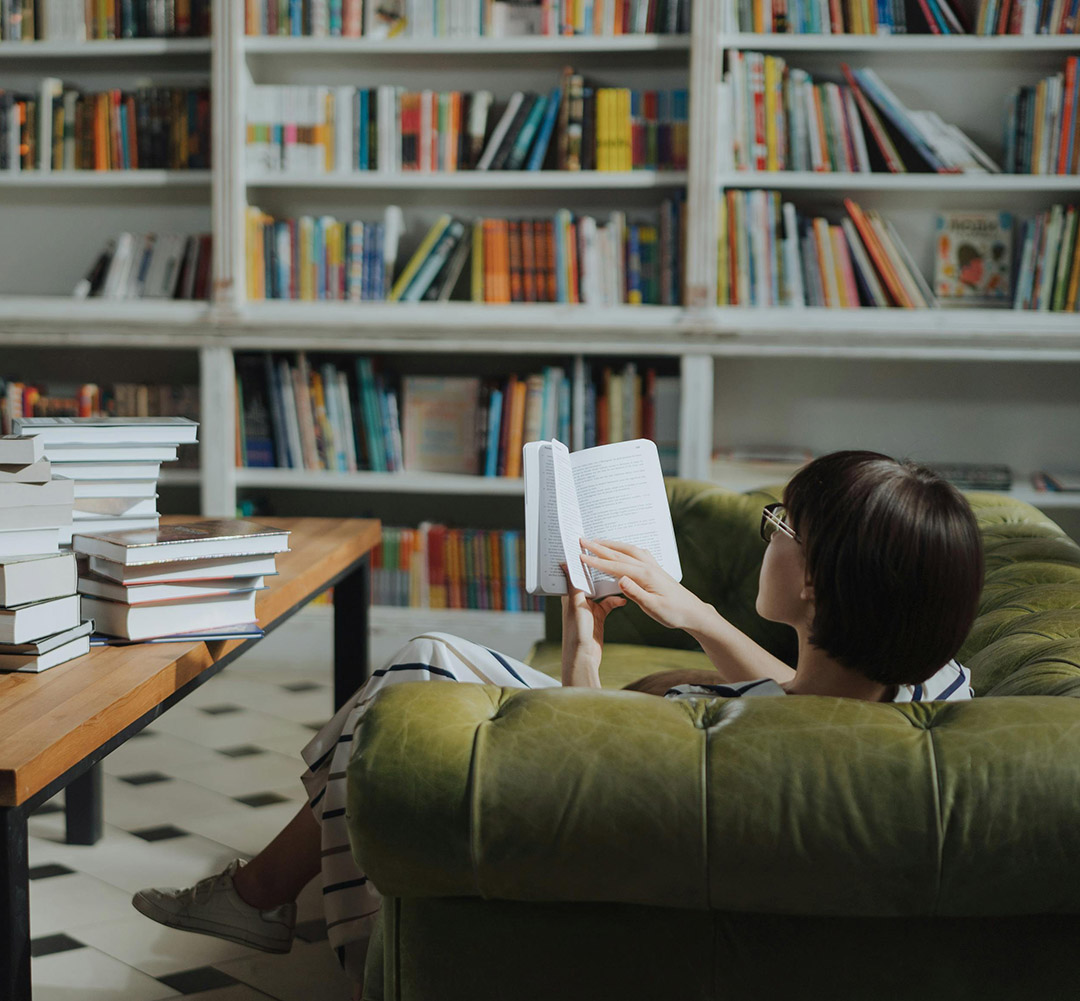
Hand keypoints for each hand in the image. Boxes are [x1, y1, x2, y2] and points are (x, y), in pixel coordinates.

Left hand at [560, 563, 625, 687]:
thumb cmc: (576, 632)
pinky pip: (609, 603)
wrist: (584, 656)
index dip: (580, 561)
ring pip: (601, 590)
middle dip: (597, 570)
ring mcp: (589, 607)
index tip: (588, 548)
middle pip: (589, 579)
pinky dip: (616, 600)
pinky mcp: (599, 616)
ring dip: (610, 584)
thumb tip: (566, 563)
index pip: (575, 573)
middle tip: (608, 557)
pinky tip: (623, 599)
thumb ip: (573, 585)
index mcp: (570, 595)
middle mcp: (578, 599)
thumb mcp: (576, 605)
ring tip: (620, 575)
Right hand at [580, 539, 708, 632]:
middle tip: (582, 540)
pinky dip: (625, 548)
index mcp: (644, 576)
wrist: (693, 611)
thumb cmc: (673, 612)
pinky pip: (637, 552)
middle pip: (619, 554)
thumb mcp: (653, 608)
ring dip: (611, 544)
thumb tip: (620, 580)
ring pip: (628, 550)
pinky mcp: (655, 569)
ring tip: (597, 541)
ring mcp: (652, 566)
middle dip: (599, 547)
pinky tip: (623, 549)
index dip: (596, 561)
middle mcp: (648, 567)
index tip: (581, 556)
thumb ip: (635, 593)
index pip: (615, 567)